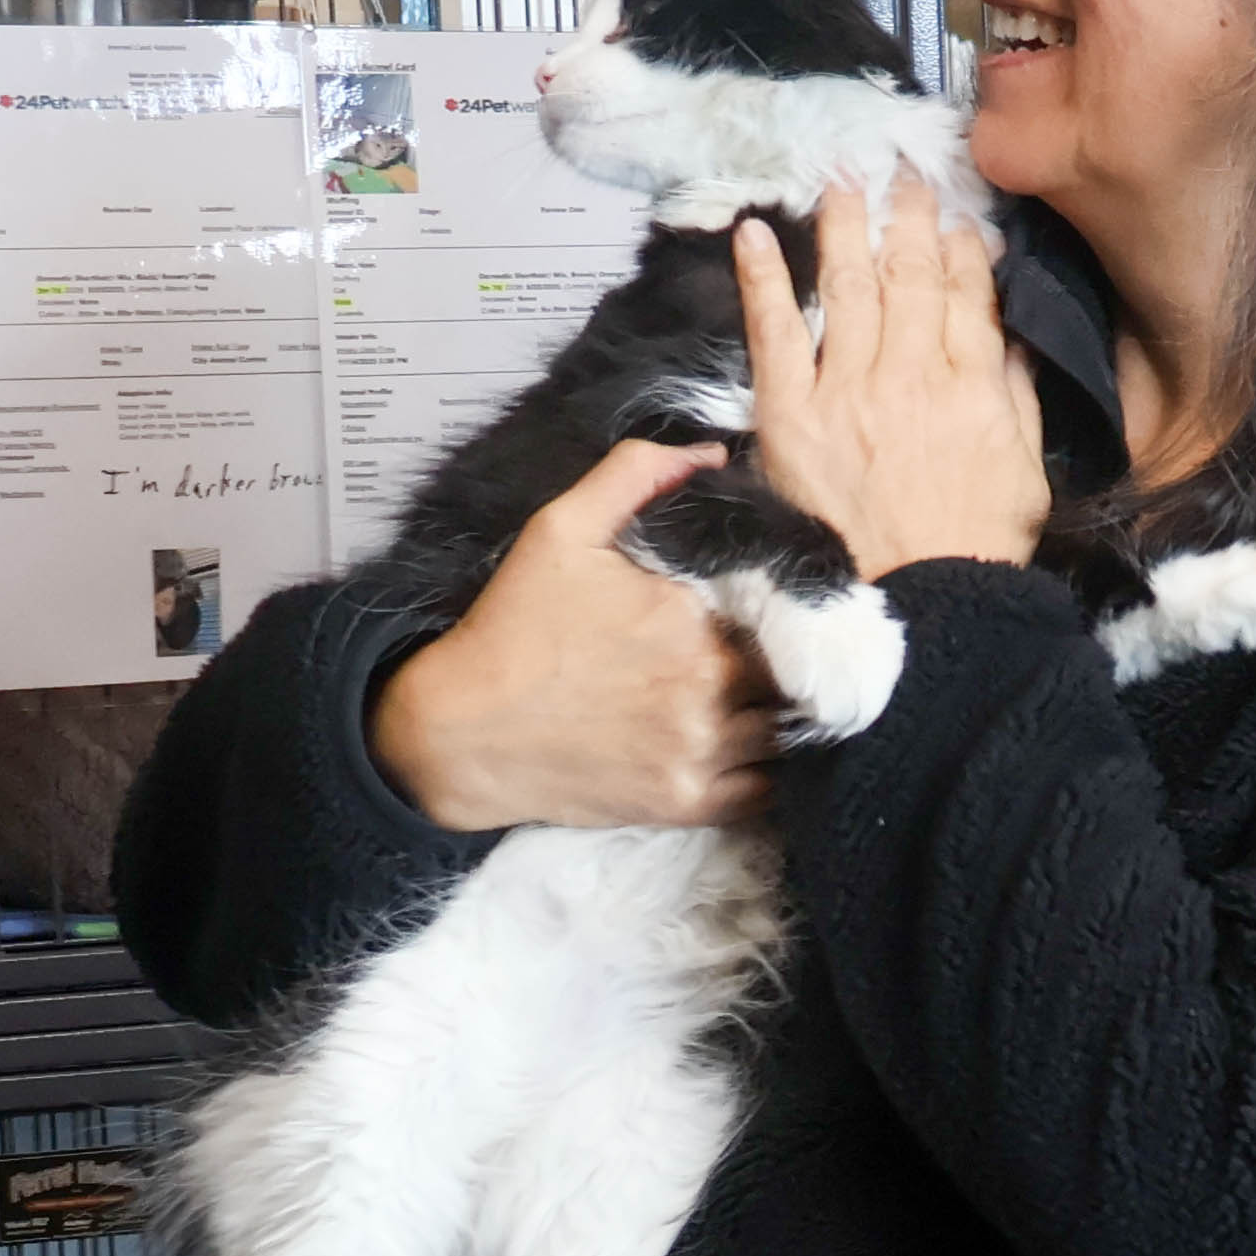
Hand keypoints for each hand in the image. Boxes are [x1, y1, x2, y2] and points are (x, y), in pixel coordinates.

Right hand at [370, 440, 777, 832]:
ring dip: (785, 713)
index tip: (770, 604)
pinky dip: (769, 770)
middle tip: (773, 651)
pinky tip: (750, 746)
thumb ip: (635, 475)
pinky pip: (766, 791)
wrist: (458, 732)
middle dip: (791, 658)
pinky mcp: (686, 802)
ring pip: (789, 731)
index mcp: (690, 618)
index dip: (788, 604)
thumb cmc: (512, 628)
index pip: (784, 607)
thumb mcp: (561, 530)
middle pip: (796, 670)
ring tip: (766, 696)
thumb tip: (712, 453)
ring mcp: (699, 751)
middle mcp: (706, 688)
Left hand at [740, 181, 1049, 581]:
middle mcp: (912, 374)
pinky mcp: (792, 414)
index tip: (956, 219)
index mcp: (973, 387)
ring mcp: (848, 390)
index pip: (966, 296)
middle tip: (900, 175)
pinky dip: (763, 280)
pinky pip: (775, 333)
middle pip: (909, 276)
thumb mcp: (1025, 468)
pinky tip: (752, 234)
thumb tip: (1011, 339)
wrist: (921, 604)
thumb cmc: (978, 544)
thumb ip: (1017, 397)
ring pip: (848, 288)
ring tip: (841, 183)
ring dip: (843, 227)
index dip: (961, 250)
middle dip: (907, 218)